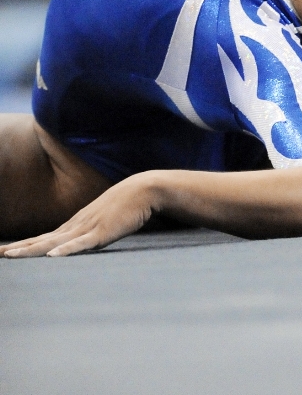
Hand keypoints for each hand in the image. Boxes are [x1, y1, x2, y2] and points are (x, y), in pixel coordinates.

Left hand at [0, 175, 154, 257]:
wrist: (143, 190)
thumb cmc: (127, 205)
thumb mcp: (106, 218)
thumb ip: (94, 230)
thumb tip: (87, 238)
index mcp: (77, 224)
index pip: (46, 236)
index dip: (25, 244)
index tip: (6, 250)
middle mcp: (77, 225)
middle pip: (43, 239)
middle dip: (20, 247)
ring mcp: (88, 228)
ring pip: (55, 242)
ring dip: (32, 249)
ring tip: (11, 255)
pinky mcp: (103, 232)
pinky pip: (82, 244)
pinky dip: (66, 250)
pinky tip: (52, 256)